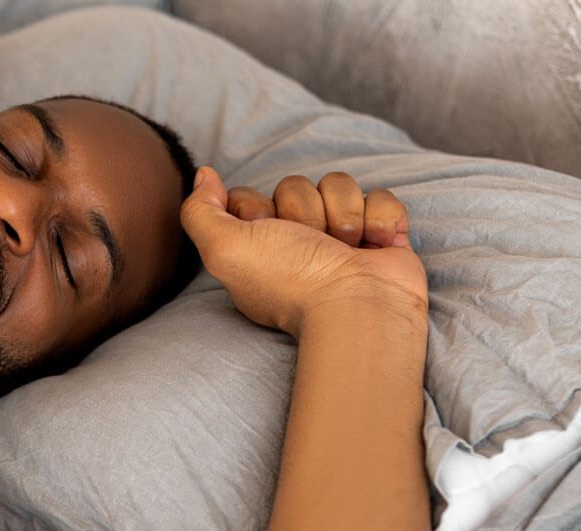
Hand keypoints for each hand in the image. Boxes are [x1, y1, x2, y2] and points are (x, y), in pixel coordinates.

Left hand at [181, 168, 428, 335]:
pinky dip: (379, 220)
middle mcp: (299, 242)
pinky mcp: (381, 235)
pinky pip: (379, 198)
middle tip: (310, 244)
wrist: (359, 305)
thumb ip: (200, 211)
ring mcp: (342, 238)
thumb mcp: (223, 249)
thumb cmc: (290, 280)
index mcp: (260, 248)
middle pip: (296, 186)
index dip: (257, 208)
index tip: (265, 233)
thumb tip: (204, 175)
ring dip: (343, 214)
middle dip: (304, 211)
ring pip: (339, 185)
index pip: (252, 197)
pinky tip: (374, 246)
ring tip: (345, 248)